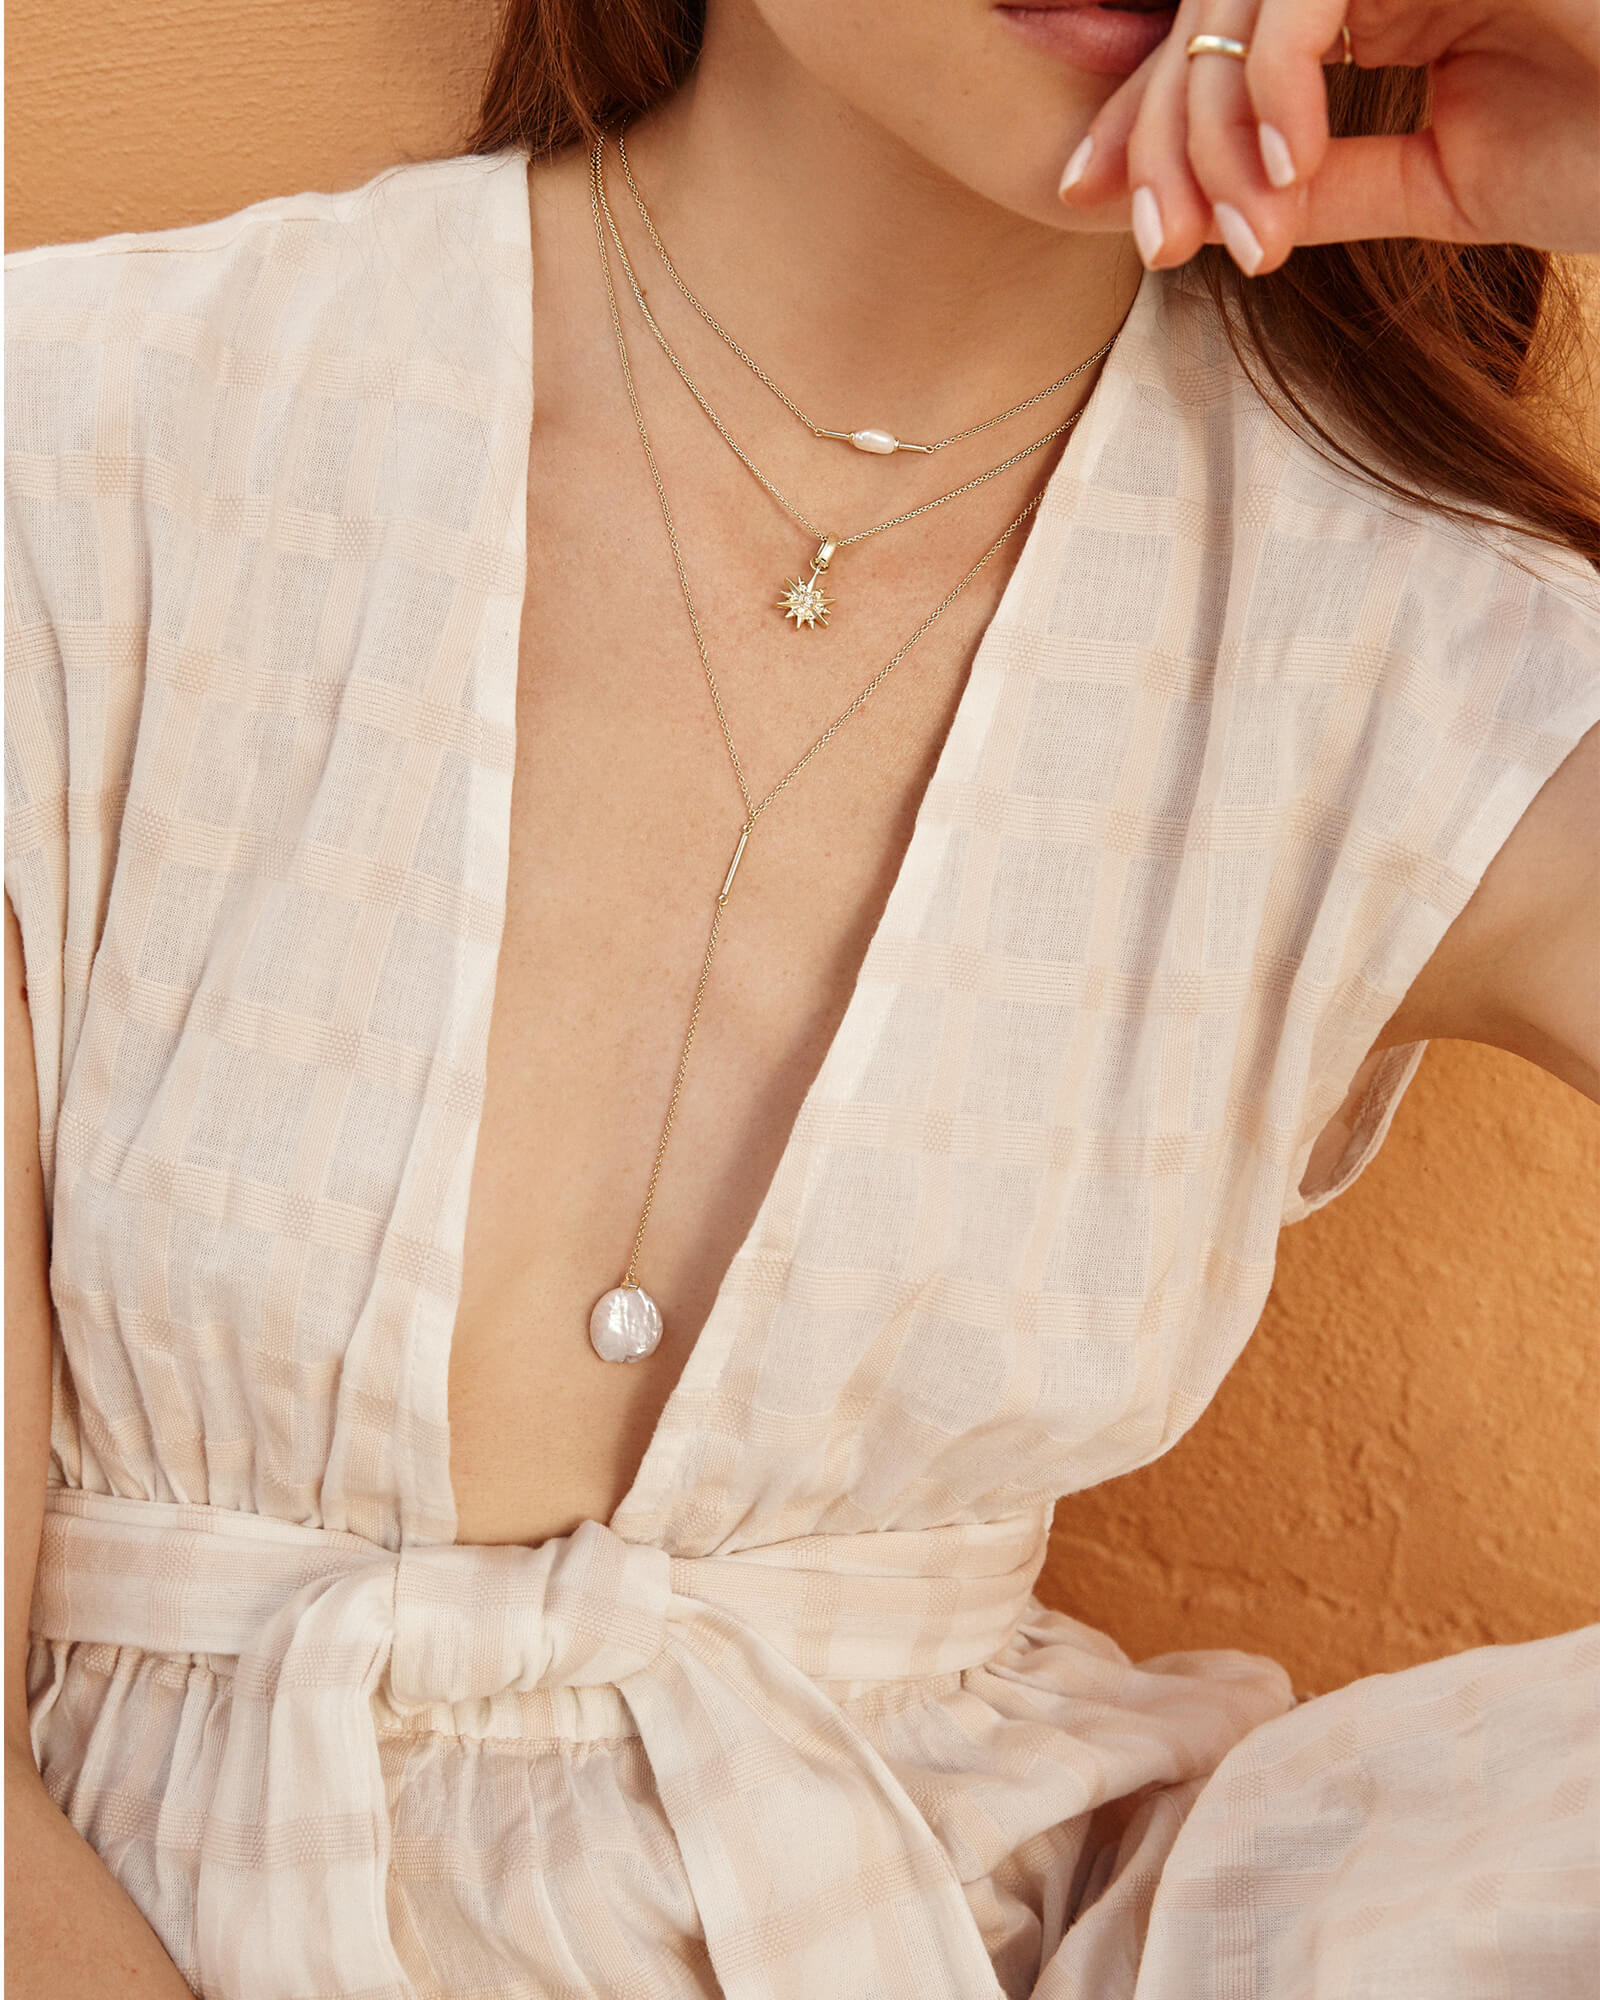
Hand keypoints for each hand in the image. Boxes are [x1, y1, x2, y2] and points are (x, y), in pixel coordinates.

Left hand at [1057, 0, 1599, 272]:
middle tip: (1163, 246)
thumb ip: (1334, 181)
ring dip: (1216, 121)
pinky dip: (1278, 79)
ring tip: (1244, 230)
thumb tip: (1221, 211)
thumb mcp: (1448, 181)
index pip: (1231, 45)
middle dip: (1165, 135)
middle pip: (1216, 10)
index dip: (1157, 125)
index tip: (1121, 220)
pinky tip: (1291, 172)